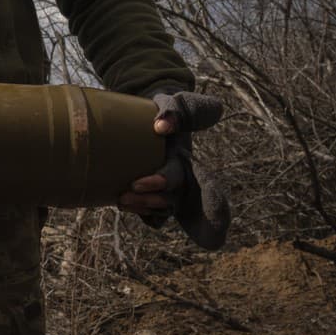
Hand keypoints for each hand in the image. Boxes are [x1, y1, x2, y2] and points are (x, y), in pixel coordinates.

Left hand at [118, 89, 222, 214]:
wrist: (151, 113)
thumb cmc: (167, 108)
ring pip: (161, 209)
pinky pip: (149, 213)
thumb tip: (161, 128)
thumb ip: (175, 111)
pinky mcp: (147, 193)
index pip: (207, 186)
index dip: (213, 207)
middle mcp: (181, 180)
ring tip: (121, 198)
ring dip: (143, 205)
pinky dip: (140, 212)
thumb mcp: (176, 102)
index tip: (214, 231)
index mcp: (189, 161)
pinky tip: (124, 204)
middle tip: (134, 187)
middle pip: (176, 199)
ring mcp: (165, 190)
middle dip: (157, 199)